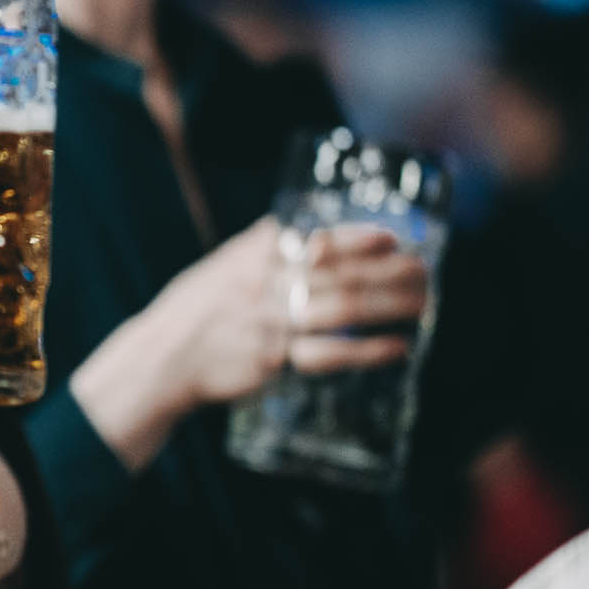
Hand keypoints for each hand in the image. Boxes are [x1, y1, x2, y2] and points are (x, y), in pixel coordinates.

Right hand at [160, 217, 427, 403]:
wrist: (163, 357)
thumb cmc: (194, 308)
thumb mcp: (223, 264)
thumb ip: (261, 247)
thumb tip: (300, 229)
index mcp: (256, 256)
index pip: (319, 240)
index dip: (360, 239)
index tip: (394, 239)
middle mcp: (268, 284)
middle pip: (343, 274)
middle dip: (391, 273)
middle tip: (425, 273)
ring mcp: (272, 323)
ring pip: (344, 310)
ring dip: (390, 307)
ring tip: (423, 304)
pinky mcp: (275, 360)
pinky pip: (332, 354)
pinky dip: (368, 351)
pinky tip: (397, 347)